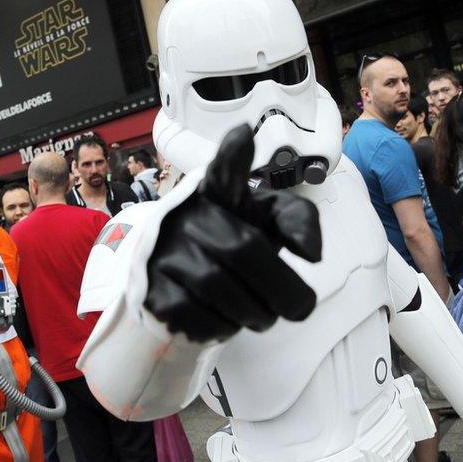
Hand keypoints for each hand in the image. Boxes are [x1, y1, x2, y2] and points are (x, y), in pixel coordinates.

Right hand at [144, 124, 321, 342]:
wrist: (175, 274)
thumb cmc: (232, 241)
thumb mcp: (264, 221)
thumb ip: (296, 220)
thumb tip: (311, 254)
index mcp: (218, 193)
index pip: (224, 167)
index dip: (233, 153)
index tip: (243, 135)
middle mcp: (188, 216)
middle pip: (241, 247)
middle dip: (279, 286)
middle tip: (298, 307)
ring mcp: (164, 251)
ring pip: (215, 284)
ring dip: (253, 311)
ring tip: (265, 316)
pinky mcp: (151, 287)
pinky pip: (190, 312)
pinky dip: (220, 326)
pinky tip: (228, 321)